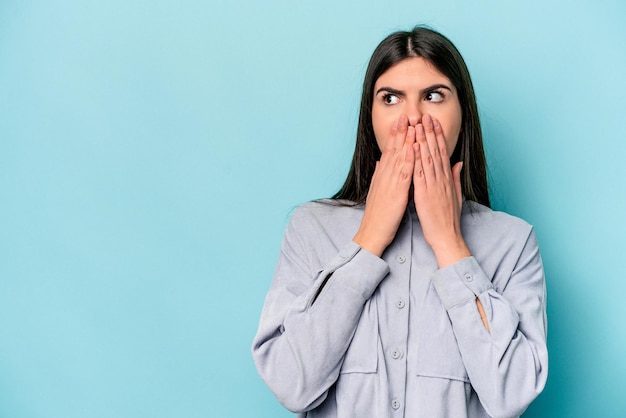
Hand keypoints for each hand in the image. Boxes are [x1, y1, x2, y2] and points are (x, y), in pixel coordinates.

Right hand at [353, 115, 414, 256]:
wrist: (372, 233)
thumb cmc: (378, 215)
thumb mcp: (378, 192)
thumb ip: (380, 176)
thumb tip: (380, 162)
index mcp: (382, 177)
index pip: (389, 152)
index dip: (395, 136)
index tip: (400, 122)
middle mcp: (385, 176)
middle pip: (393, 150)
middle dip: (400, 132)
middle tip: (405, 115)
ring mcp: (390, 183)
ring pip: (399, 158)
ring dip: (405, 140)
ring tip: (410, 125)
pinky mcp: (396, 192)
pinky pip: (403, 173)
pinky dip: (408, 159)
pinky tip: (412, 148)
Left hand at [412, 114, 469, 267]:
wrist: (447, 237)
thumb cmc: (448, 219)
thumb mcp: (455, 196)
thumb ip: (455, 178)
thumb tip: (458, 163)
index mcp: (446, 179)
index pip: (442, 153)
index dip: (437, 136)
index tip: (433, 122)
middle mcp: (441, 179)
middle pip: (435, 151)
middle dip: (430, 132)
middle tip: (425, 115)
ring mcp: (434, 185)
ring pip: (428, 158)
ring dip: (423, 140)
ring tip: (418, 124)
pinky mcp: (425, 194)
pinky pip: (421, 173)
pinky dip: (417, 159)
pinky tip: (414, 146)